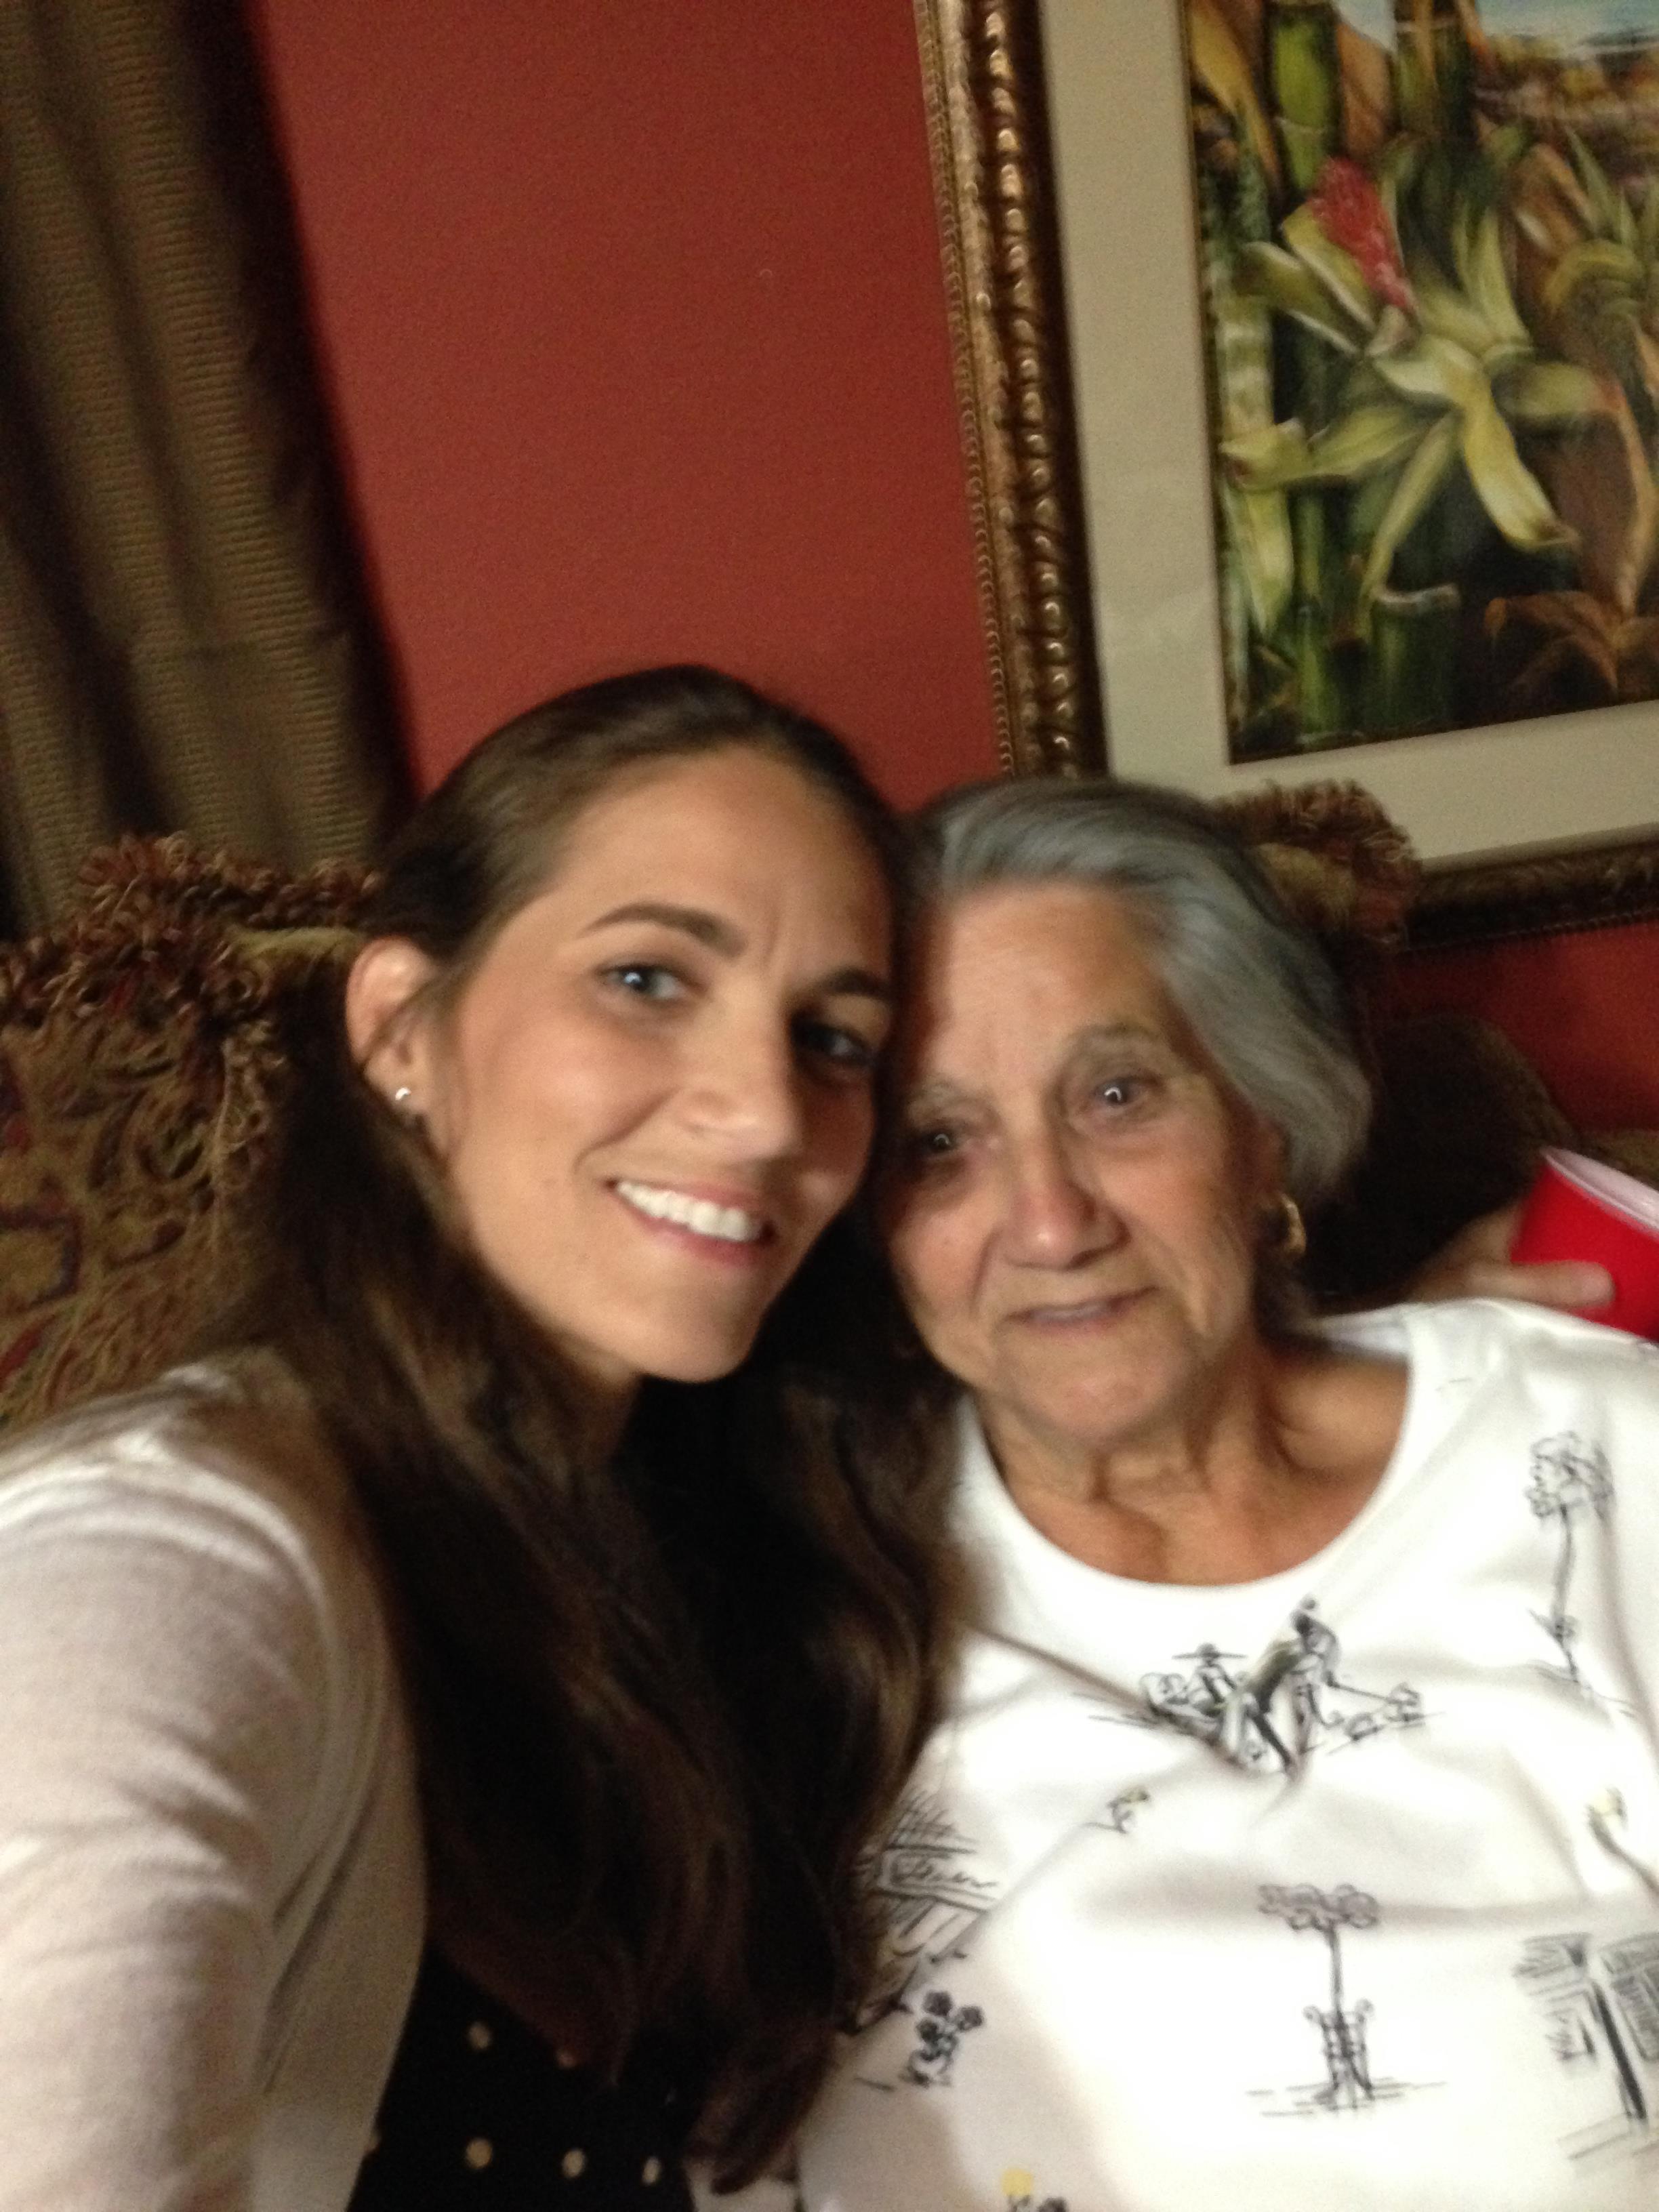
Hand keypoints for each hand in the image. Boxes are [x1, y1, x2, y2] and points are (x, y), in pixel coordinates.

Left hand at [1405, 1202, 1613, 1310]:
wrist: (1389, 1330)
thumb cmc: (1432, 1297)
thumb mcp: (1491, 1286)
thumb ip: (1541, 1283)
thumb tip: (1602, 1281)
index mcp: (1494, 1228)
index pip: (1544, 1201)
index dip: (1578, 1205)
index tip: (1611, 1222)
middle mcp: (1492, 1245)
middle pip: (1547, 1237)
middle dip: (1577, 1250)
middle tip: (1613, 1268)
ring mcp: (1487, 1273)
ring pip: (1537, 1266)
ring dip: (1561, 1280)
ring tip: (1597, 1296)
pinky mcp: (1482, 1301)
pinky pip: (1526, 1294)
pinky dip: (1545, 1303)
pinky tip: (1563, 1320)